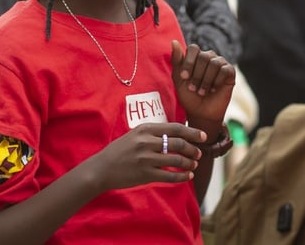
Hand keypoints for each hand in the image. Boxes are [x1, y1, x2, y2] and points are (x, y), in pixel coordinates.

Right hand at [87, 122, 204, 190]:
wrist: (101, 169)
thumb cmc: (119, 151)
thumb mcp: (134, 135)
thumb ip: (153, 133)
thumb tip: (177, 134)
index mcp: (145, 129)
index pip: (175, 128)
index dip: (192, 132)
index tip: (203, 136)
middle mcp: (147, 142)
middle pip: (179, 143)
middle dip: (193, 149)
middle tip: (199, 153)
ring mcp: (146, 158)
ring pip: (176, 159)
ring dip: (189, 162)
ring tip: (194, 164)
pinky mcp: (145, 174)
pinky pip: (170, 176)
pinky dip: (182, 176)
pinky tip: (188, 176)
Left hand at [171, 40, 234, 123]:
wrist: (201, 112)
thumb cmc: (188, 95)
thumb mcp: (179, 79)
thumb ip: (176, 60)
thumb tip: (173, 41)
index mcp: (196, 56)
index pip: (193, 48)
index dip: (188, 62)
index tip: (184, 77)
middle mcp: (209, 57)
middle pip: (204, 57)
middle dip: (197, 75)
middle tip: (193, 88)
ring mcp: (220, 63)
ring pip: (214, 63)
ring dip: (206, 80)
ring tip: (202, 91)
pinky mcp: (230, 72)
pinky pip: (225, 70)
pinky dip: (217, 81)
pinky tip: (213, 90)